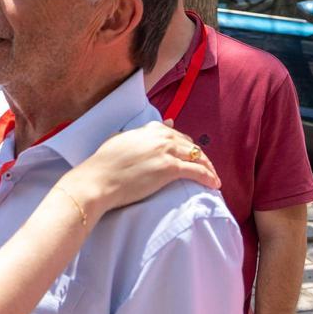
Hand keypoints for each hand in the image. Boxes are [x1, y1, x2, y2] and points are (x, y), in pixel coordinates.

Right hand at [63, 120, 219, 217]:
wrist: (98, 180)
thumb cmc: (102, 165)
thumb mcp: (117, 140)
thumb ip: (133, 134)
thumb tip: (142, 129)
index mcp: (147, 130)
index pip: (174, 133)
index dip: (184, 143)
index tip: (190, 151)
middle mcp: (160, 137)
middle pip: (189, 144)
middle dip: (200, 156)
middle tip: (205, 167)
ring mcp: (166, 152)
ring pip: (197, 156)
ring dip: (208, 167)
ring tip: (213, 177)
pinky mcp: (170, 168)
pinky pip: (197, 171)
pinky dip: (209, 177)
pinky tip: (214, 184)